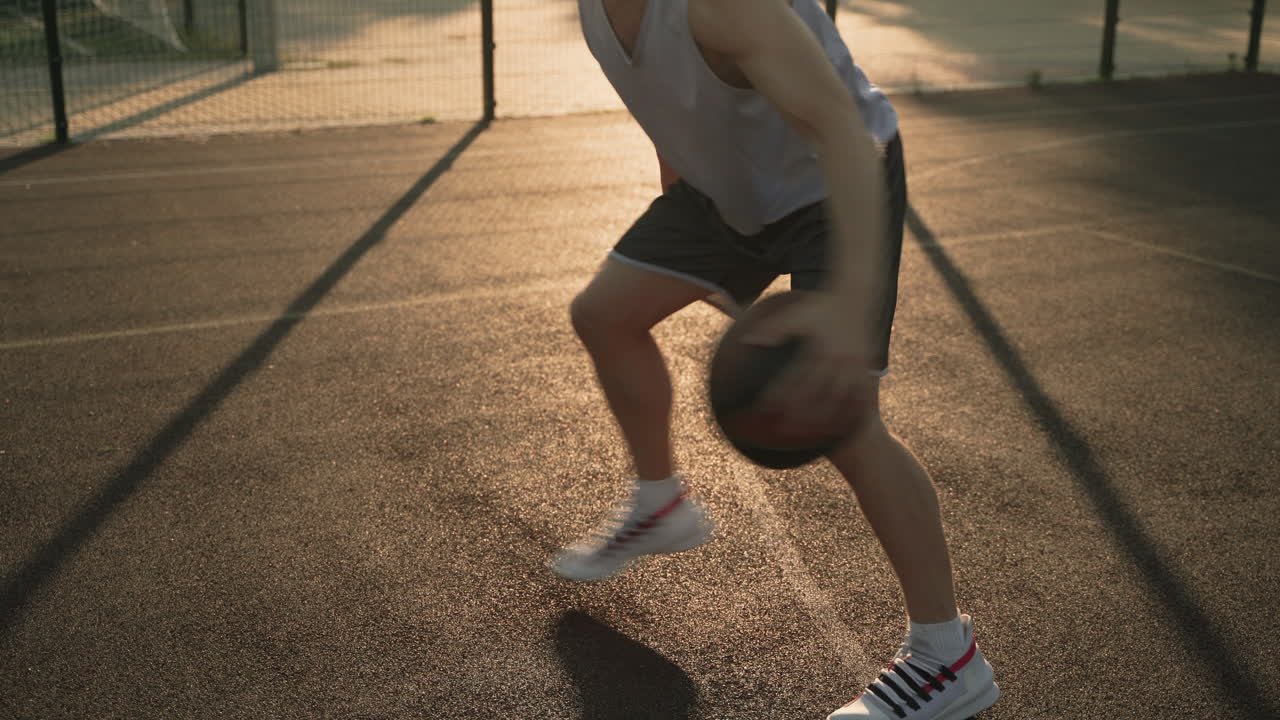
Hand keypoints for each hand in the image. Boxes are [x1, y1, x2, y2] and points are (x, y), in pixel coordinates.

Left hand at [741, 292, 877, 434]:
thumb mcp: (796, 314)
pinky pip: (861, 394)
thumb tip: (746, 341)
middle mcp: (836, 358)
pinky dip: (851, 411)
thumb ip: (772, 329)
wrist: (858, 295)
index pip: (794, 377)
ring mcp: (854, 365)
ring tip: (811, 436)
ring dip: (824, 419)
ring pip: (839, 399)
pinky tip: (843, 427)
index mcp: (816, 348)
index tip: (764, 409)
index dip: (778, 394)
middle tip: (783, 431)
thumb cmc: (821, 306)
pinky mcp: (866, 366)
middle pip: (816, 393)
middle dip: (799, 414)